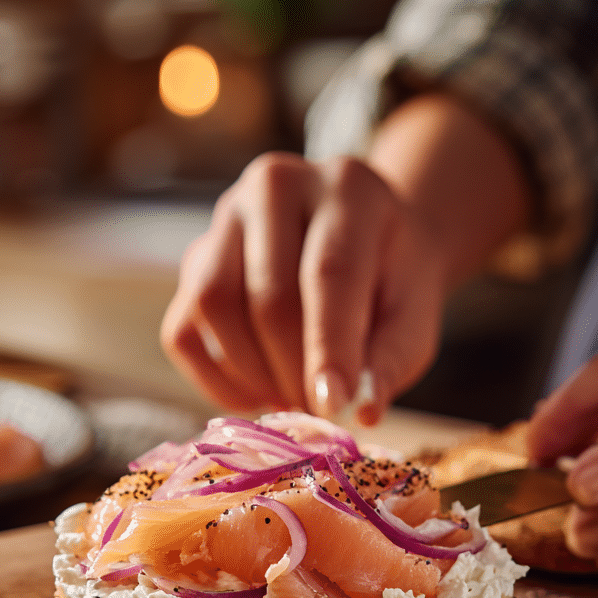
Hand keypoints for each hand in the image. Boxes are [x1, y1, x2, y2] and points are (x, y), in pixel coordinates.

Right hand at [162, 93, 530, 424]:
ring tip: (292, 396)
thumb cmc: (392, 281)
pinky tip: (257, 393)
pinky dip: (215, 379)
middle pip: (268, 294)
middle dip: (293, 370)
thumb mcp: (414, 315)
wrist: (364, 241)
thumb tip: (359, 411)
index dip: (328, 346)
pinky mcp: (194, 258)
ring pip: (215, 306)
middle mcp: (277, 185)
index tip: (333, 407)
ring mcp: (226, 217)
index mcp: (348, 188)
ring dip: (253, 374)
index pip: (329, 271)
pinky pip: (183, 331)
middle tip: (320, 411)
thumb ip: (392, 360)